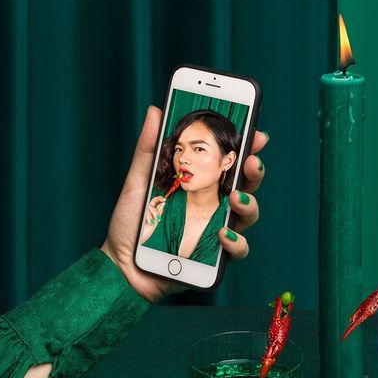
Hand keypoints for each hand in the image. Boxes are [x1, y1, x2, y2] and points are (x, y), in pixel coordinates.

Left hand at [101, 105, 267, 302]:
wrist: (122, 265)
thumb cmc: (131, 225)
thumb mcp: (138, 182)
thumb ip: (149, 149)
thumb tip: (156, 112)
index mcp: (200, 185)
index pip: (229, 163)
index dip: (246, 147)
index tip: (255, 132)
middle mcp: (213, 207)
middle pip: (246, 185)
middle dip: (255, 170)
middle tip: (252, 161)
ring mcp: (216, 232)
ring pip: (248, 215)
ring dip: (249, 204)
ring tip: (236, 198)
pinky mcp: (213, 259)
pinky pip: (236, 250)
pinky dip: (235, 242)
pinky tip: (222, 234)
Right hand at [139, 195, 166, 242]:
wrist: (137, 239)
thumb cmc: (145, 232)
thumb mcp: (154, 222)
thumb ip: (158, 212)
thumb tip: (163, 203)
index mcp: (149, 212)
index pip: (154, 201)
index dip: (159, 199)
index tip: (164, 199)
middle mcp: (144, 210)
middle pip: (152, 204)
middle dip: (156, 211)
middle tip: (157, 219)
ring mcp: (139, 211)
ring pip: (148, 207)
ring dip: (152, 215)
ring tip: (151, 223)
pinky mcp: (135, 212)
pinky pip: (144, 210)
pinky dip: (148, 216)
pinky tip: (149, 222)